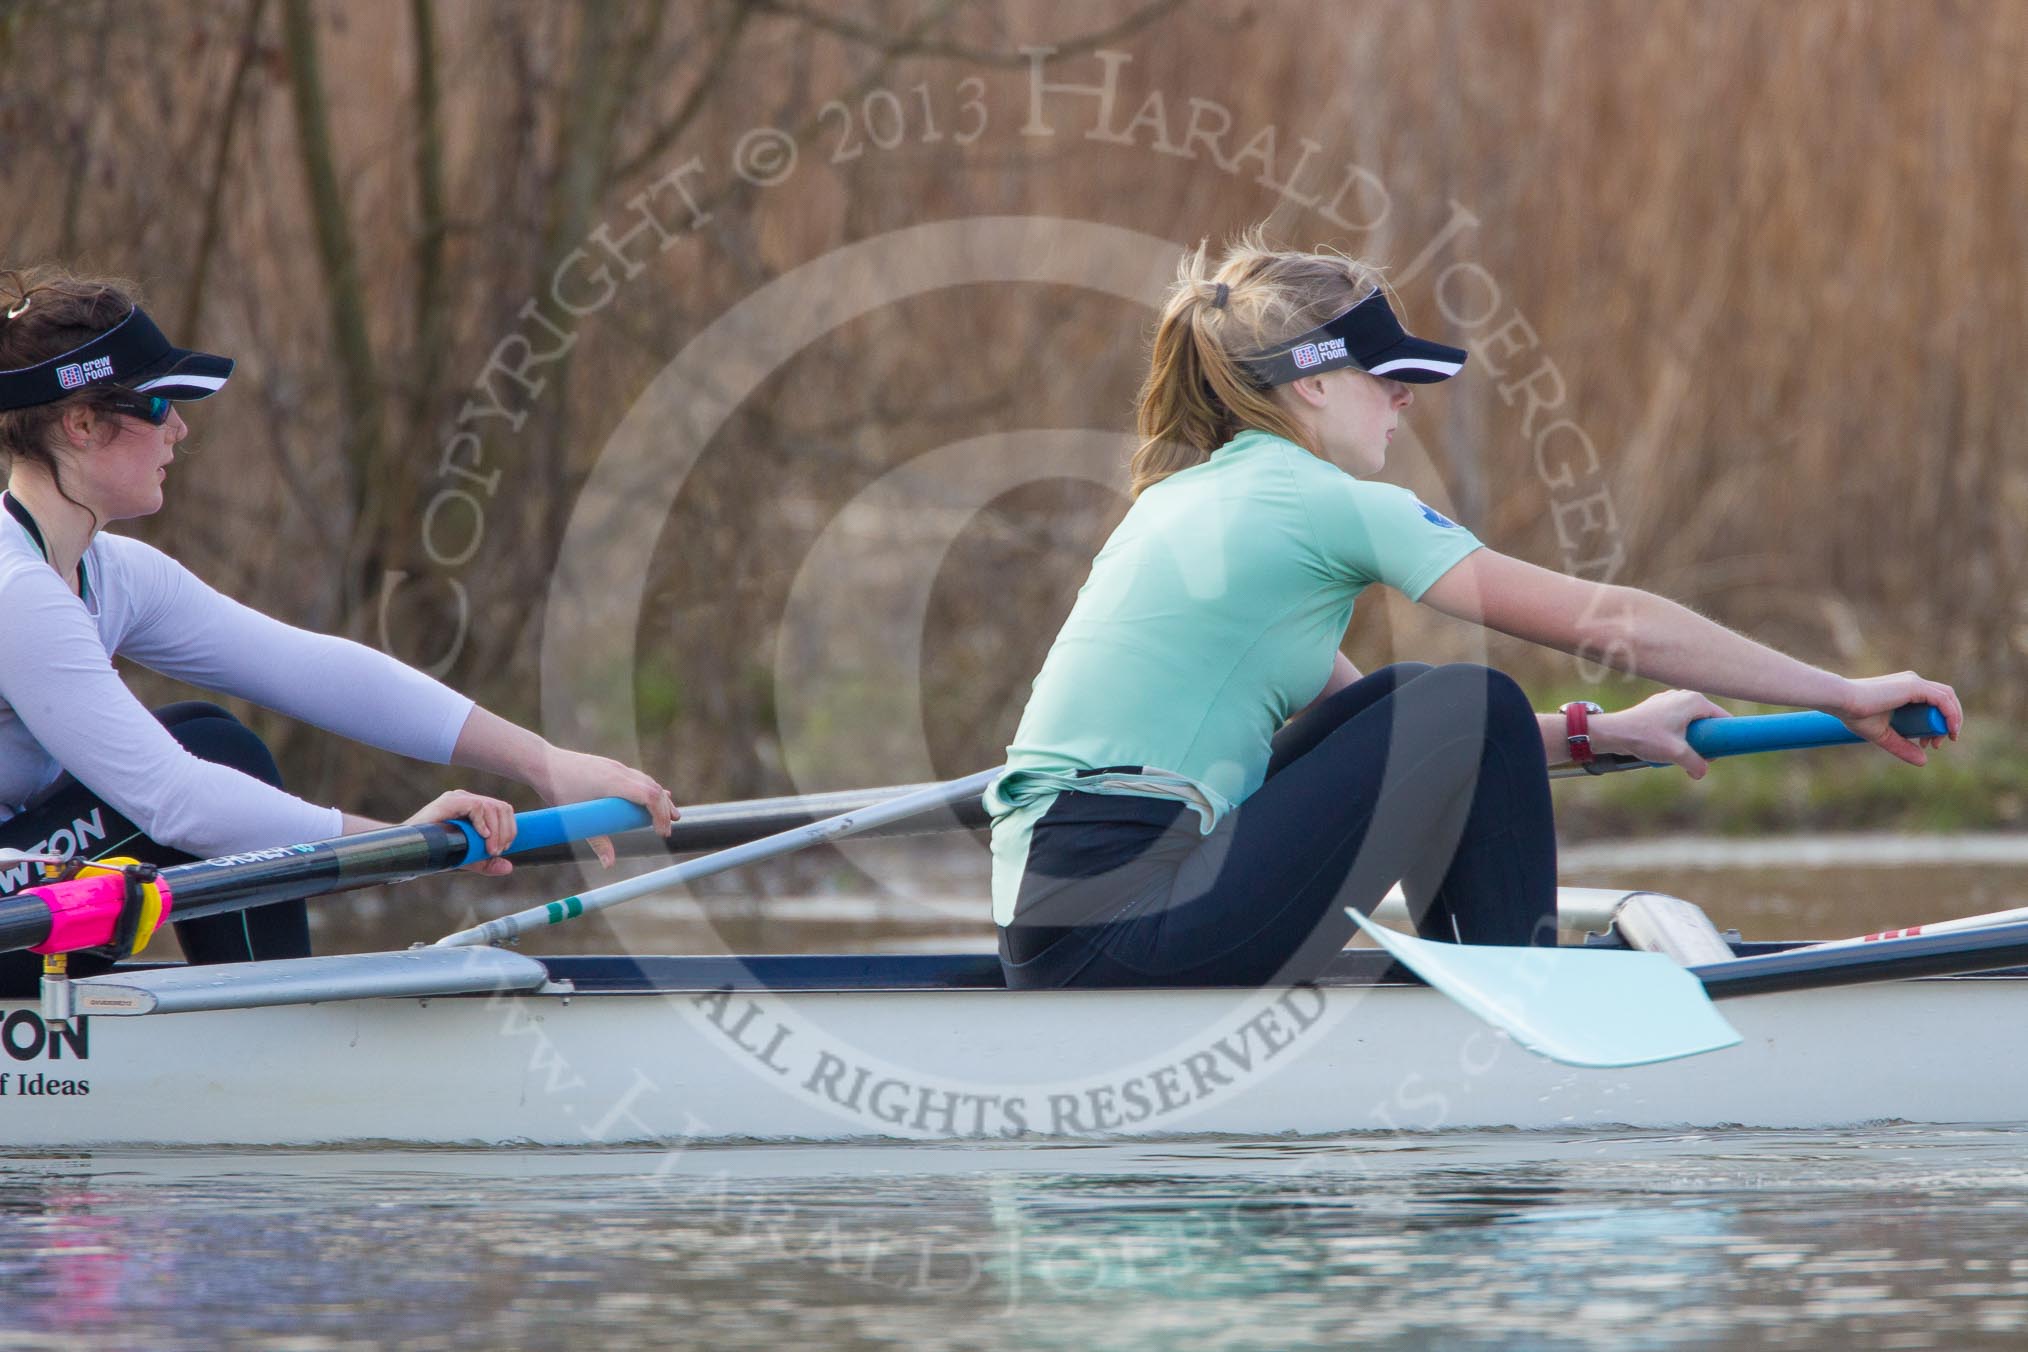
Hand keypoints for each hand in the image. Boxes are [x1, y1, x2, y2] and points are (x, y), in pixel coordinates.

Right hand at [403, 790, 518, 875]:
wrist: (409, 849)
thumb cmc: (436, 852)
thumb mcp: (467, 858)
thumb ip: (486, 862)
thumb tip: (509, 867)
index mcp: (473, 808)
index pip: (502, 810)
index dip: (509, 829)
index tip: (503, 849)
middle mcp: (467, 799)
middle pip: (501, 807)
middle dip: (506, 831)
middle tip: (497, 852)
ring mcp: (458, 798)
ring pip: (491, 807)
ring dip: (496, 831)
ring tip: (490, 849)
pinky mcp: (450, 801)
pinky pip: (476, 806)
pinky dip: (483, 823)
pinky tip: (482, 836)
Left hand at [533, 747, 677, 866]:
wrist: (543, 763)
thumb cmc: (558, 790)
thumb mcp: (577, 820)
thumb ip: (597, 841)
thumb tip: (609, 864)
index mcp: (613, 782)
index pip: (650, 796)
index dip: (661, 814)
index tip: (662, 832)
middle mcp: (619, 772)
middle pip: (654, 789)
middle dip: (666, 810)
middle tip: (667, 831)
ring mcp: (617, 767)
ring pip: (648, 782)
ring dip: (662, 799)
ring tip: (673, 815)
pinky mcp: (612, 767)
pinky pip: (639, 778)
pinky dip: (651, 790)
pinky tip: (656, 796)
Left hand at [1588, 689, 1731, 779]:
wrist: (1614, 732)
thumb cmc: (1645, 737)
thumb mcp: (1676, 753)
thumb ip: (1696, 764)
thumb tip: (1701, 773)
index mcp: (1694, 700)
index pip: (1723, 718)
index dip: (1726, 736)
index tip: (1724, 752)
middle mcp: (1683, 696)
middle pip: (1707, 721)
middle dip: (1707, 740)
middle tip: (1701, 757)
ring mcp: (1669, 700)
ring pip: (1691, 723)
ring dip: (1690, 740)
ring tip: (1681, 754)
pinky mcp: (1658, 708)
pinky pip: (1676, 723)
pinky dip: (1677, 736)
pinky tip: (1667, 748)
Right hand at [1832, 672, 1962, 766]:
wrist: (1842, 702)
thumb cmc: (1855, 715)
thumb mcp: (1883, 735)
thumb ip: (1902, 746)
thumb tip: (1924, 761)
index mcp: (1905, 689)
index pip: (1933, 702)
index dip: (1938, 723)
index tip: (1928, 743)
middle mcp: (1912, 681)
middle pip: (1945, 699)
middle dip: (1947, 722)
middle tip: (1937, 744)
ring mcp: (1914, 682)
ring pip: (1948, 697)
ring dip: (1953, 718)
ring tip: (1948, 737)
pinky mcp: (1914, 686)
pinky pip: (1943, 699)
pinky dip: (1951, 714)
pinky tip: (1949, 729)